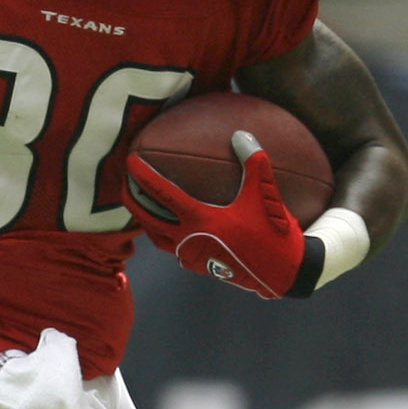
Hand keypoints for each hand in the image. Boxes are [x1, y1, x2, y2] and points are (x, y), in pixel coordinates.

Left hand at [126, 131, 313, 298]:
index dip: (143, 176)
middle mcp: (189, 240)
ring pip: (158, 238)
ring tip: (141, 207)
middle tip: (124, 184)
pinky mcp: (200, 267)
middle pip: (148, 219)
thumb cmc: (275, 232)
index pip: (162, 194)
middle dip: (131, 202)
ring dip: (146, 222)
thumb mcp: (267, 194)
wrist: (284, 273)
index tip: (129, 161)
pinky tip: (174, 226)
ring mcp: (192, 257)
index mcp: (200, 221)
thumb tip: (241, 134)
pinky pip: (175, 248)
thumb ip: (254, 162)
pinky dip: (166, 235)